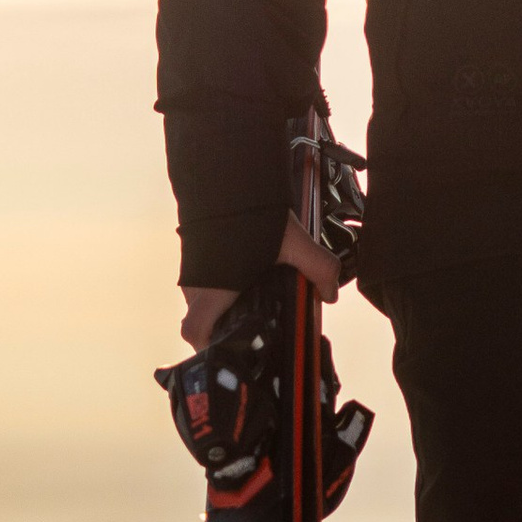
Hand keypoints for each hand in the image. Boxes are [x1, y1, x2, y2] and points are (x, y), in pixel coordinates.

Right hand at [179, 214, 340, 351]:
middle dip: (224, 323)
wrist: (226, 173)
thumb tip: (330, 294)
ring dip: (223, 298)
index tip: (228, 349)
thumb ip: (319, 269)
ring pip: (202, 294)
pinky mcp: (194, 247)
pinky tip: (247, 267)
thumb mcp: (295, 243)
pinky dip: (222, 277)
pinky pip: (204, 274)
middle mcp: (196, 281)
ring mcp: (191, 264)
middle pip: (201, 316)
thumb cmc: (253, 214)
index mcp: (213, 290)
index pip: (195, 332)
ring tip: (255, 293)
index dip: (208, 347)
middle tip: (252, 323)